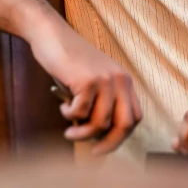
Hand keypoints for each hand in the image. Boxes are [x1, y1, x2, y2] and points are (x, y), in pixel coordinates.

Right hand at [28, 13, 141, 154]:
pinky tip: (63, 106)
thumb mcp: (94, 82)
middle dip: (108, 144)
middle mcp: (120, 79)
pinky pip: (80, 114)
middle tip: (92, 151)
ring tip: (69, 131)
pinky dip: (69, 116)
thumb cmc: (70, 62)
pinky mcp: (87, 80)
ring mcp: (105, 79)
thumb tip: (101, 141)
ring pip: (100, 124)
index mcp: (125, 80)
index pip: (135, 118)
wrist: (52, 36)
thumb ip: (102, 104)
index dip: (121, 137)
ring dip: (82, 134)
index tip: (103, 145)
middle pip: (125, 125)